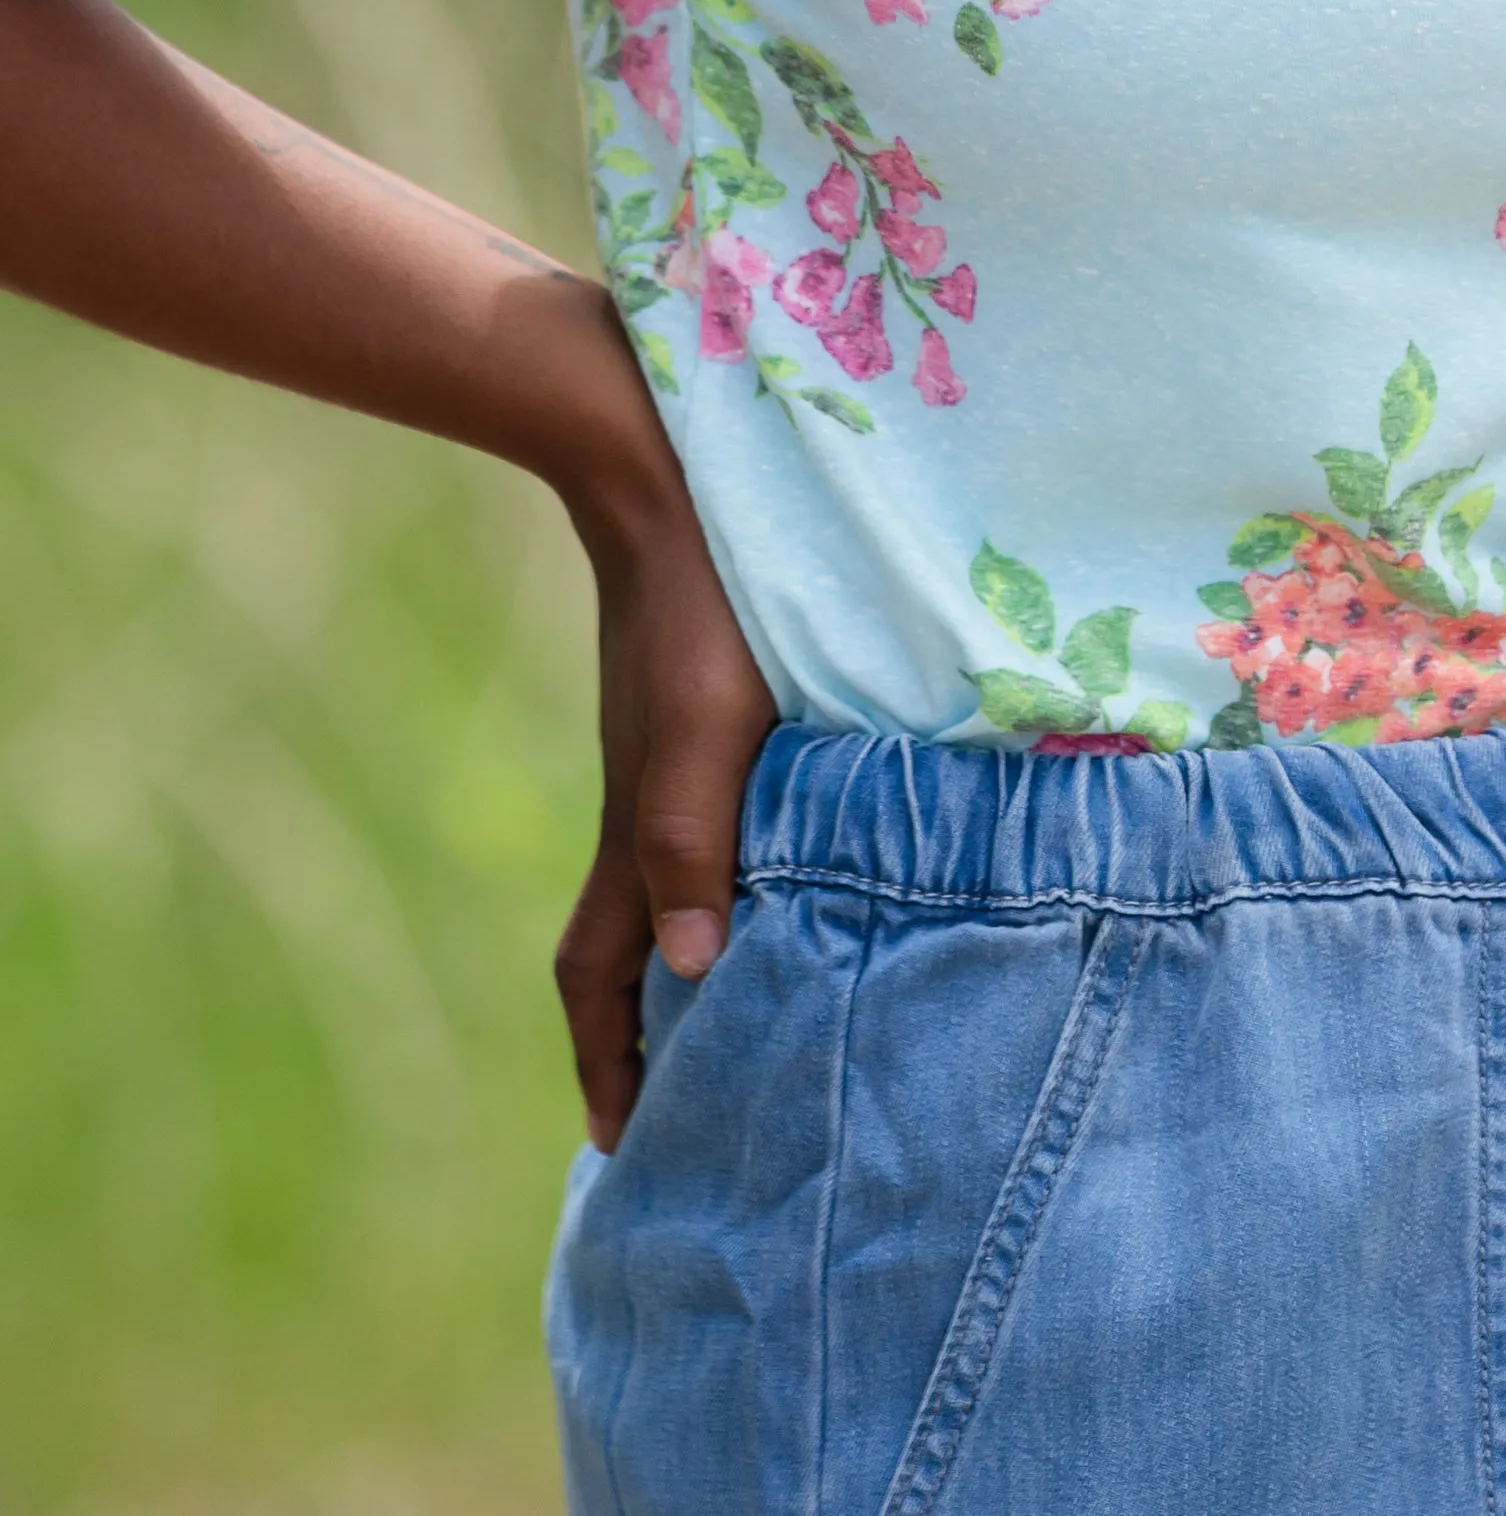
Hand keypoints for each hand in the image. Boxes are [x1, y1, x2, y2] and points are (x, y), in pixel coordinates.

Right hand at [553, 457, 778, 1150]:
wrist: (673, 484)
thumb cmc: (703, 605)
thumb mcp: (706, 724)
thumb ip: (693, 838)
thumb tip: (694, 973)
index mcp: (636, 833)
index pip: (600, 976)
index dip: (607, 1061)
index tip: (622, 1144)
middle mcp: (644, 812)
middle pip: (623, 951)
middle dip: (646, 1036)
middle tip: (693, 1111)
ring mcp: (669, 766)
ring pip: (667, 895)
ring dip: (691, 964)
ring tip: (746, 1022)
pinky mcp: (701, 723)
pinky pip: (701, 837)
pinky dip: (723, 887)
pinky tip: (783, 884)